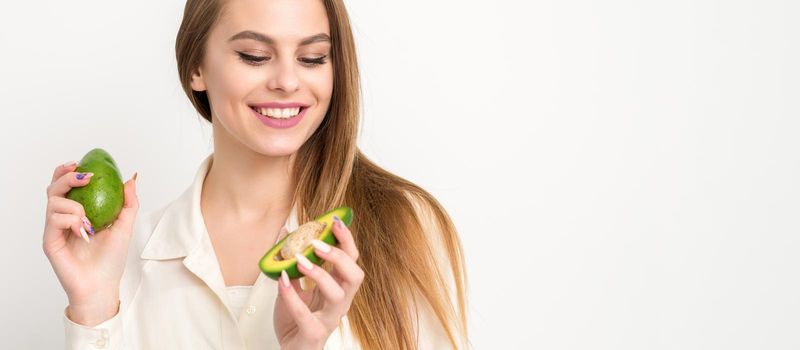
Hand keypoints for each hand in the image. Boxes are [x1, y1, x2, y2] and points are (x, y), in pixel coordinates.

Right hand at [42, 161, 138, 325]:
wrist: (102, 285)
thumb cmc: (111, 259)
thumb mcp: (125, 226)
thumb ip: (128, 203)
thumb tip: (131, 178)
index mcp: (77, 212)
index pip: (65, 186)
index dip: (67, 171)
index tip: (80, 163)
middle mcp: (63, 218)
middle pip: (54, 188)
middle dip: (66, 176)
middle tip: (85, 177)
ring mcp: (55, 229)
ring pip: (54, 202)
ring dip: (75, 205)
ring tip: (89, 221)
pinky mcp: (50, 241)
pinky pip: (55, 220)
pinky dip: (71, 220)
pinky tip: (83, 231)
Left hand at [273, 216, 364, 349]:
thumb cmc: (295, 320)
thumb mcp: (292, 285)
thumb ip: (290, 262)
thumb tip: (285, 232)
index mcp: (338, 287)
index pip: (351, 259)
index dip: (346, 239)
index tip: (334, 220)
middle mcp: (340, 302)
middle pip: (354, 275)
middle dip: (340, 255)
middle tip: (318, 242)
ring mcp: (329, 319)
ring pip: (338, 294)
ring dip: (320, 274)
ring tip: (300, 260)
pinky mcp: (314, 333)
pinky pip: (306, 315)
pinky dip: (292, 296)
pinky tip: (282, 281)